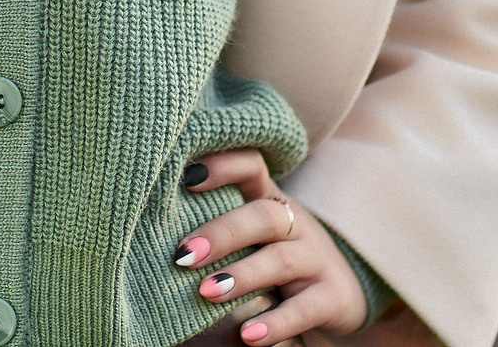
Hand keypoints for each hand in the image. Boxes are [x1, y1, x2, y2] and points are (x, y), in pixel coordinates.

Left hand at [177, 147, 366, 344]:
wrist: (344, 293)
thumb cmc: (281, 257)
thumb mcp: (258, 232)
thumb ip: (222, 222)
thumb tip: (153, 228)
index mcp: (273, 200)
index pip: (252, 167)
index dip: (223, 166)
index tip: (185, 177)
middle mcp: (297, 224)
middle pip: (263, 216)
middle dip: (221, 233)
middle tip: (183, 254)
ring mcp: (317, 259)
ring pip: (280, 260)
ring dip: (242, 275)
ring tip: (207, 292)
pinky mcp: (332, 297)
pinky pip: (305, 308)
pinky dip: (276, 323)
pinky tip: (249, 336)